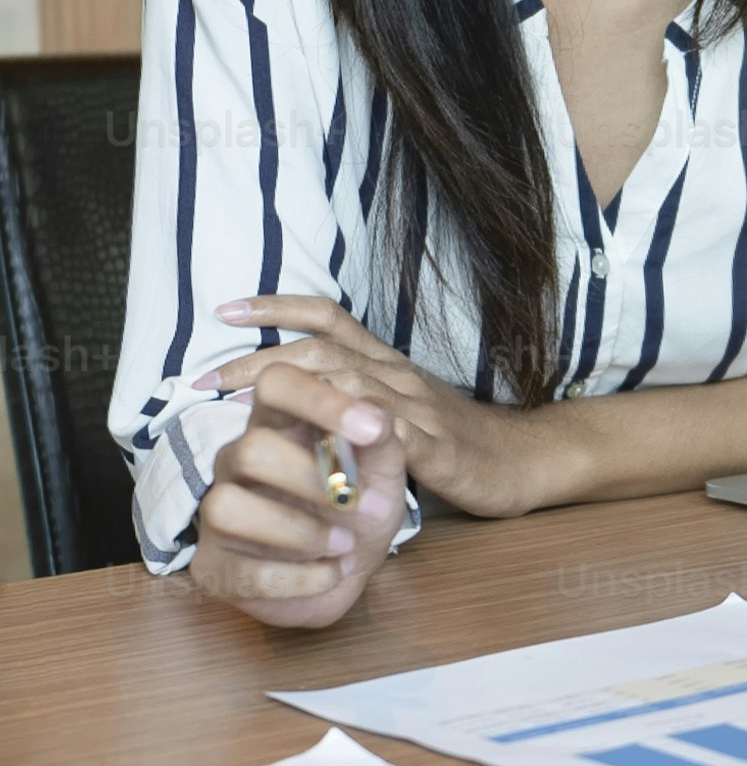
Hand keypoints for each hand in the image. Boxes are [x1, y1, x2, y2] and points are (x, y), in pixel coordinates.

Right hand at [191, 355, 405, 629]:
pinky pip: (242, 571)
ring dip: (300, 531)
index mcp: (279, 425)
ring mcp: (218, 513)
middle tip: (365, 505)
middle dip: (313, 479)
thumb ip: (383, 441)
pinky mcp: (215, 567)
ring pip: (228, 507)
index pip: (275, 384)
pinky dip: (299, 578)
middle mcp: (238, 461)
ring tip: (346, 546)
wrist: (348, 569)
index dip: (318, 399)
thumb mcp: (384, 473)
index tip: (370, 428)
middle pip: (251, 448)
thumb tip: (376, 414)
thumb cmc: (359, 508)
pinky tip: (332, 573)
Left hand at [210, 297, 527, 516]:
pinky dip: (348, 435)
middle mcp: (396, 376)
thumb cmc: (454, 441)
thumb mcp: (396, 412)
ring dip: (290, 391)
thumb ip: (351, 402)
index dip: (276, 306)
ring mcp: (416, 409)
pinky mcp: (436, 447)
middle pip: (321, 350)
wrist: (523, 459)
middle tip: (205, 380)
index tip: (224, 309)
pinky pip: (387, 434)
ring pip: (348, 382)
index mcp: (386, 364)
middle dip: (257, 360)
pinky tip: (310, 448)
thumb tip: (287, 404)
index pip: (329, 317)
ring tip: (240, 410)